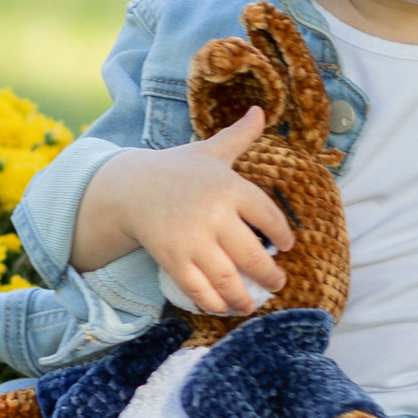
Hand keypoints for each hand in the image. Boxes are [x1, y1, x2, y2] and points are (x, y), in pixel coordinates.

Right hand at [71, 107, 294, 316]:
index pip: (269, 216)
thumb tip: (261, 110)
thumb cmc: (178, 170)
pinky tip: (222, 306)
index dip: (282, 234)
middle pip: (253, 255)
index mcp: (229, 187)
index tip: (287, 246)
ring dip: (243, 297)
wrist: (130, 187)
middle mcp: (214, 214)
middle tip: (277, 283)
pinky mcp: (172, 259)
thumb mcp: (210, 151)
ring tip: (251, 304)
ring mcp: (192, 239)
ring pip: (227, 278)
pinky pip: (198, 288)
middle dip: (269, 275)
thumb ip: (239, 136)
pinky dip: (212, 302)